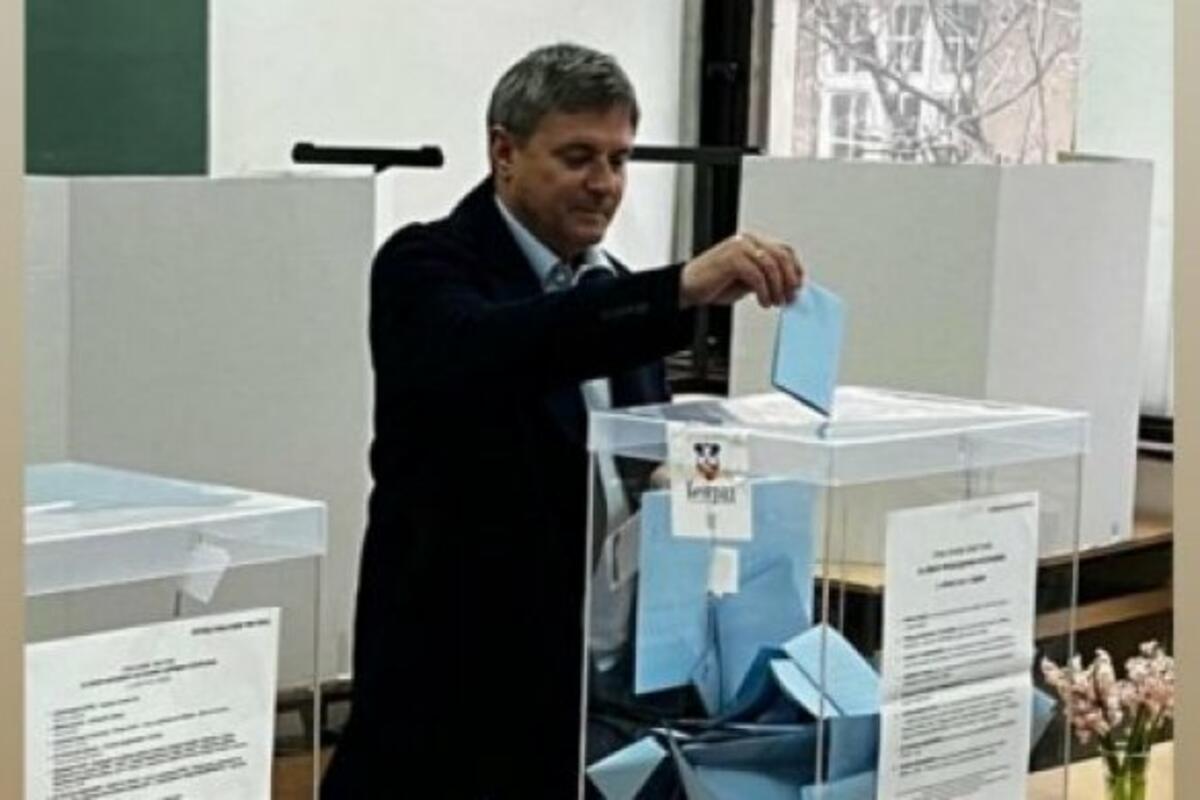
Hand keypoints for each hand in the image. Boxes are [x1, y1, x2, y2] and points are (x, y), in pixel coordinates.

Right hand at [679, 232, 803, 308]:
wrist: (688, 287)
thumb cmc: (716, 284)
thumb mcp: (748, 280)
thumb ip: (767, 278)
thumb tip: (789, 286)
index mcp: (753, 241)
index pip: (784, 250)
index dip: (795, 269)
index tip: (798, 287)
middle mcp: (747, 240)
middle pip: (781, 256)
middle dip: (789, 280)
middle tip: (790, 297)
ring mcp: (739, 247)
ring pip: (772, 266)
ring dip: (778, 288)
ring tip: (776, 302)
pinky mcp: (732, 258)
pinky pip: (757, 275)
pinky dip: (764, 292)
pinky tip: (763, 302)